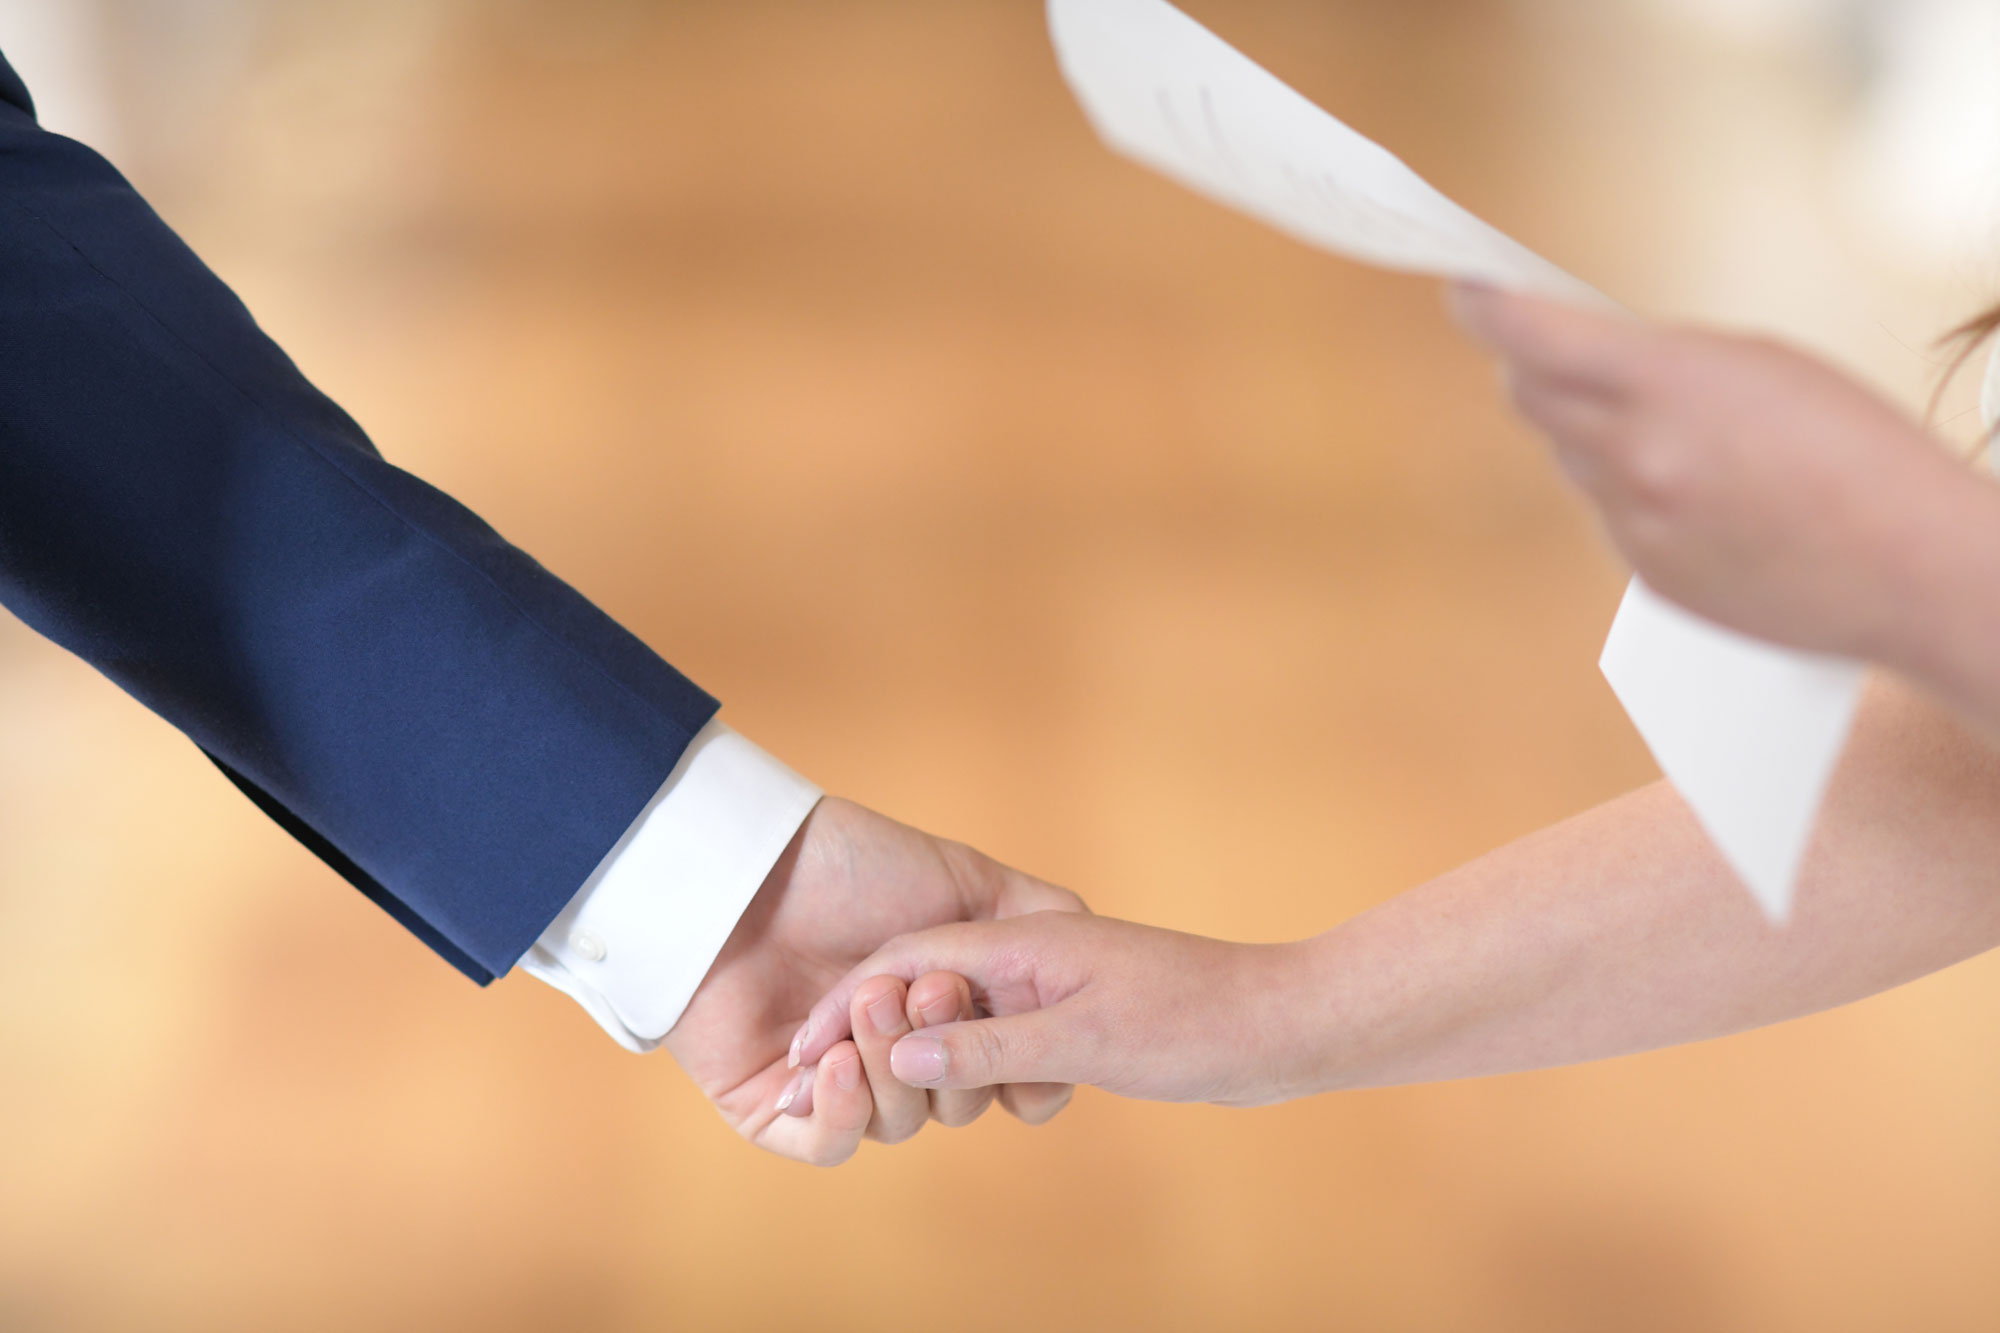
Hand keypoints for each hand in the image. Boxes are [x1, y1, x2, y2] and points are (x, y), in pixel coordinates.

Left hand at [662, 797, 1085, 1165]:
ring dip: (896, 1069)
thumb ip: (1037, 917)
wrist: (750, 866)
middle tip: (930, 988)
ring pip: (898, 1123)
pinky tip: (843, 1064)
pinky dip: (847, 1115)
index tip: (1027, 1033)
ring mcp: (834, 1087)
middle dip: (953, 1053)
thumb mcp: (967, 879)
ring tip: (871, 1001)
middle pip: (957, 1104)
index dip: (1022, 1067)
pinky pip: (829, 1147)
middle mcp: (893, 1055)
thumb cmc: (854, 864)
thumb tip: (1094, 966)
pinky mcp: (775, 1110)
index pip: (1001, 1077)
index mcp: (940, 1015)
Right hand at [793, 911, 1308, 1107]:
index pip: (905, 963)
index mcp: (1020, 942)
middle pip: (923, 987)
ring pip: (962, 1016)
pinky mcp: (1078, 1015)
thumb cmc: (1192, 1020)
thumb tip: (903, 1052)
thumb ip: (989, 1044)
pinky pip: (1003, 1037)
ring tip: (884, 1096)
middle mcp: (1029, 957)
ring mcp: (1053, 985)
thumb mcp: (1083, 1037)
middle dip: (875, 1031)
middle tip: (824, 1084)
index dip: (850, 1004)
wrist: (1279, 1023)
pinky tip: (971, 1094)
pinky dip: (978, 1064)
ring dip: (928, 1053)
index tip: (803, 1049)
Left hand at [1450, 284, 1999, 663]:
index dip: (1486, 306)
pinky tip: (1705, 495)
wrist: (1911, 569)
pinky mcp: (1644, 576)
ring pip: (1572, 458)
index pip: (1531, 336)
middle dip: (1533, 366)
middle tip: (1544, 344)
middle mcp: (1633, 459)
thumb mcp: (1759, 366)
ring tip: (1679, 431)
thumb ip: (1656, 359)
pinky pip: (1610, 514)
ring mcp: (1632, 525)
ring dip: (1596, 433)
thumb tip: (1577, 359)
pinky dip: (1634, 493)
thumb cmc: (1857, 449)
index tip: (1462, 286)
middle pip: (1530, 397)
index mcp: (1665, 386)